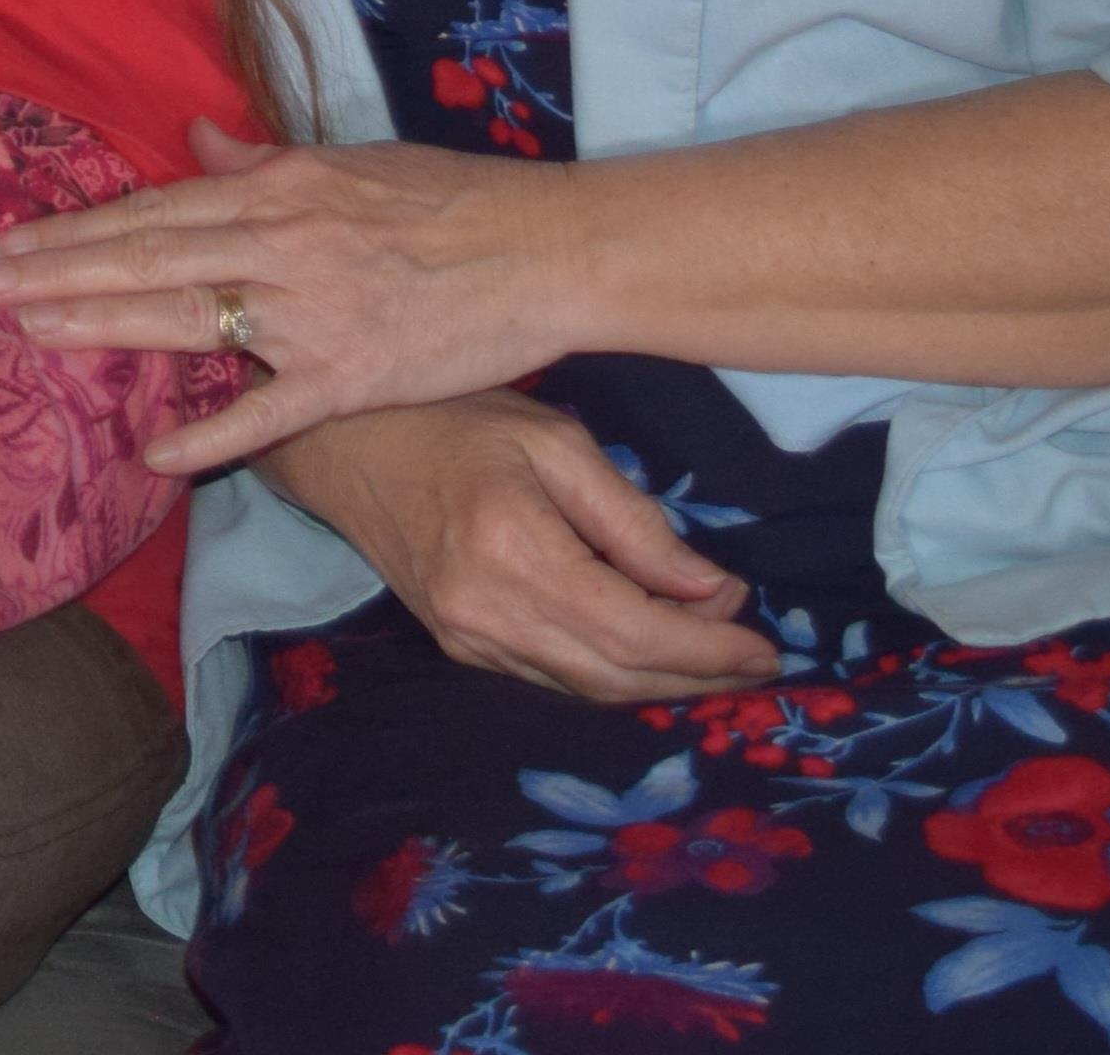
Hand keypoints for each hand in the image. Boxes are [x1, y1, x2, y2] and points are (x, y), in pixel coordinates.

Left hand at [0, 121, 577, 472]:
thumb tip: (195, 138)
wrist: (546, 250)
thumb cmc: (457, 201)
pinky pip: (265, 410)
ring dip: (101, 327)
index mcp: (278, 190)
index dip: (79, 230)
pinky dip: (209, 434)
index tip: (13, 244)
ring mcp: (311, 312)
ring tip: (29, 333)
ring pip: (186, 319)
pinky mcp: (350, 373)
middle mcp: (280, 243)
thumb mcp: (352, 161)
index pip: (155, 211)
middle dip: (58, 271)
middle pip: (147, 257)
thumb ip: (263, 161)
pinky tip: (152, 455)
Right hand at [262, 395, 778, 703]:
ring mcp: (468, 640)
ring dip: (662, 685)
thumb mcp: (556, 443)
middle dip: (698, 677)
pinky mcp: (459, 647)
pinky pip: (555, 679)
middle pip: (619, 675)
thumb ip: (635, 521)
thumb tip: (712, 592)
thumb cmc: (452, 420)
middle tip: (756, 662)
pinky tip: (650, 655)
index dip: (710, 650)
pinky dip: (614, 676)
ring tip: (719, 663)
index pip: (636, 630)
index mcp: (513, 552)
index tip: (768, 648)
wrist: (341, 446)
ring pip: (590, 690)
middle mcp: (488, 614)